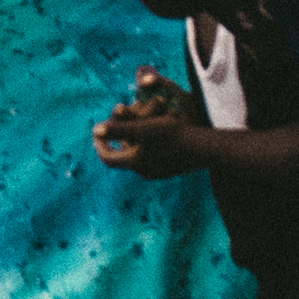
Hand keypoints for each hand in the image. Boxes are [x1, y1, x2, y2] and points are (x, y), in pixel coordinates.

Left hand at [92, 63, 213, 177]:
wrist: (203, 148)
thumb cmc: (173, 135)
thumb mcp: (143, 128)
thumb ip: (118, 129)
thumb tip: (95, 129)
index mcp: (135, 163)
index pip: (108, 158)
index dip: (100, 145)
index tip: (97, 133)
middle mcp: (145, 171)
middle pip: (123, 156)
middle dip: (119, 139)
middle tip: (116, 126)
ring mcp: (159, 172)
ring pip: (138, 156)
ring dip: (133, 141)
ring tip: (133, 127)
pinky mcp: (170, 169)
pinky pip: (152, 157)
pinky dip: (147, 144)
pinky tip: (153, 132)